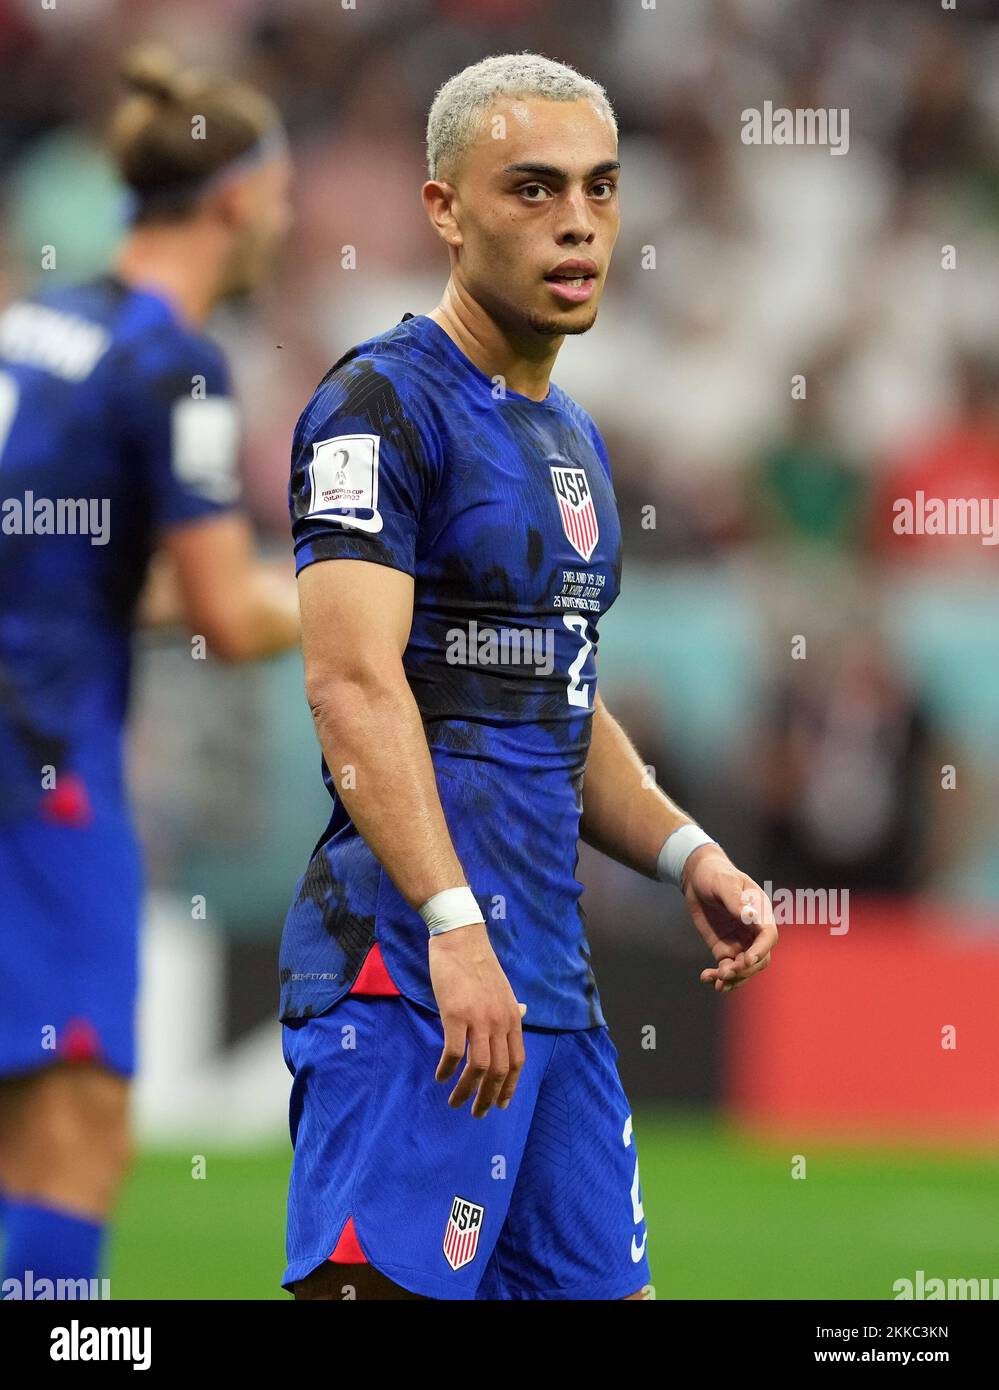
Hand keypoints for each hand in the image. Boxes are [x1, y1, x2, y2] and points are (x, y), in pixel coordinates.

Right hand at [428, 922, 526, 1117]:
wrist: (460, 939)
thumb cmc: (477, 963)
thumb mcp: (502, 988)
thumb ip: (511, 1007)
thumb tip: (522, 1015)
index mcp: (512, 1017)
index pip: (517, 1061)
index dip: (509, 1087)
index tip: (501, 1104)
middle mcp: (500, 1021)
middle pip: (499, 1070)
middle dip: (488, 1097)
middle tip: (477, 1114)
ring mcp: (479, 1019)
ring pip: (478, 1067)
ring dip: (466, 1091)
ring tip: (455, 1102)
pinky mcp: (456, 1014)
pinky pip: (454, 1052)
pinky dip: (448, 1069)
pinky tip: (441, 1076)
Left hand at [681, 847, 777, 992]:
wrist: (698, 878)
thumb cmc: (716, 874)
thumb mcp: (724, 883)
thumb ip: (736, 900)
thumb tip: (752, 916)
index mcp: (760, 913)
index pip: (768, 936)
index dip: (761, 950)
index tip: (747, 960)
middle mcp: (753, 931)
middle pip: (760, 958)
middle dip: (745, 969)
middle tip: (725, 972)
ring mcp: (740, 942)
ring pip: (744, 968)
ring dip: (733, 978)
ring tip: (716, 980)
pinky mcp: (724, 949)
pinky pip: (726, 967)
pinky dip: (719, 976)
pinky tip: (707, 977)